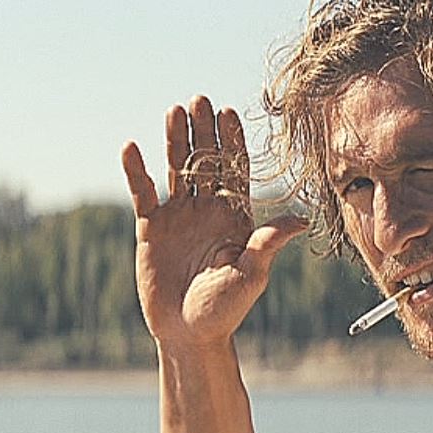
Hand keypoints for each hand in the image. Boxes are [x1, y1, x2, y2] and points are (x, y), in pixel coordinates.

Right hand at [121, 95, 305, 347]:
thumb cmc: (226, 307)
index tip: (229, 113)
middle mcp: (209, 209)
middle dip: (204, 131)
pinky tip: (131, 147)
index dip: (232, 142)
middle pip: (206, 161)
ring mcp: (180, 216)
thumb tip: (300, 219)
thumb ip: (268, 244)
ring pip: (177, 169)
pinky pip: (143, 193)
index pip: (235, 170)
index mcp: (236, 215)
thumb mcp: (251, 274)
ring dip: (175, 141)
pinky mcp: (152, 228)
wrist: (189, 332)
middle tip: (200, 99)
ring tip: (174, 111)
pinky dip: (136, 171)